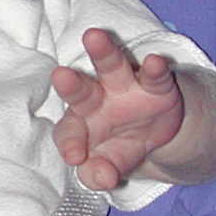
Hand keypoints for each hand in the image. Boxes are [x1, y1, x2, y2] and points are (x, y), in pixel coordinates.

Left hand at [50, 29, 188, 191]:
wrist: (155, 134)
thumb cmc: (118, 146)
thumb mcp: (110, 165)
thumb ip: (100, 174)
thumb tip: (102, 179)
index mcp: (80, 123)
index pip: (69, 132)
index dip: (70, 143)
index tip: (74, 156)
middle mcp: (98, 100)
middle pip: (81, 91)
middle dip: (71, 85)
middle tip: (60, 76)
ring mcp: (126, 89)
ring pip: (111, 67)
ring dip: (103, 53)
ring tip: (92, 37)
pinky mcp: (155, 86)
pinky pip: (154, 76)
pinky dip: (154, 69)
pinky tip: (154, 61)